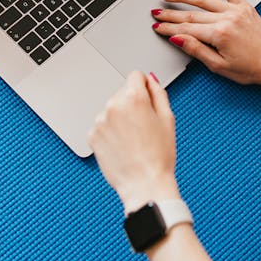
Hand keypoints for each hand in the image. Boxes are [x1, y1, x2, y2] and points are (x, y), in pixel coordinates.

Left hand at [89, 71, 179, 212]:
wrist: (144, 185)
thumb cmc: (159, 156)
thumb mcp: (168, 119)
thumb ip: (158, 93)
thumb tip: (150, 79)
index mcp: (134, 98)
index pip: (136, 76)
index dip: (145, 88)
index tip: (148, 102)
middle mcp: (113, 106)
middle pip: (122, 93)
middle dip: (132, 105)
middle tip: (144, 128)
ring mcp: (100, 121)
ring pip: (112, 110)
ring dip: (120, 119)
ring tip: (133, 140)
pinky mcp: (92, 136)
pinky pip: (102, 126)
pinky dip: (110, 133)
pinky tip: (122, 146)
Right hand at [151, 0, 260, 84]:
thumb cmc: (250, 68)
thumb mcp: (219, 66)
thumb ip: (196, 50)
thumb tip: (177, 38)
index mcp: (219, 35)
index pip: (186, 29)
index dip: (168, 28)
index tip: (157, 26)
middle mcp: (227, 19)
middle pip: (191, 14)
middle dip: (170, 14)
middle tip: (156, 12)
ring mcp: (236, 10)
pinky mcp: (244, 6)